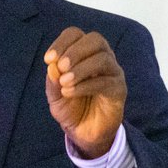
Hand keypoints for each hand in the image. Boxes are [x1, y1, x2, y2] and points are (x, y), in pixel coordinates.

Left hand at [44, 27, 126, 158]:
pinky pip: (106, 81)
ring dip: (81, 69)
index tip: (49, 59)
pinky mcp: (119, 89)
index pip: (75, 34)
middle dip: (75, 51)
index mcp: (84, 53)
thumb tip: (52, 66)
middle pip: (95, 39)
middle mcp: (101, 57)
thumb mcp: (54, 95)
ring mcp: (113, 72)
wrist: (84, 133)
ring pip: (103, 58)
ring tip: (65, 83)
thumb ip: (53, 81)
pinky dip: (85, 85)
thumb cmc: (71, 108)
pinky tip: (70, 93)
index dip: (61, 42)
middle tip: (61, 68)